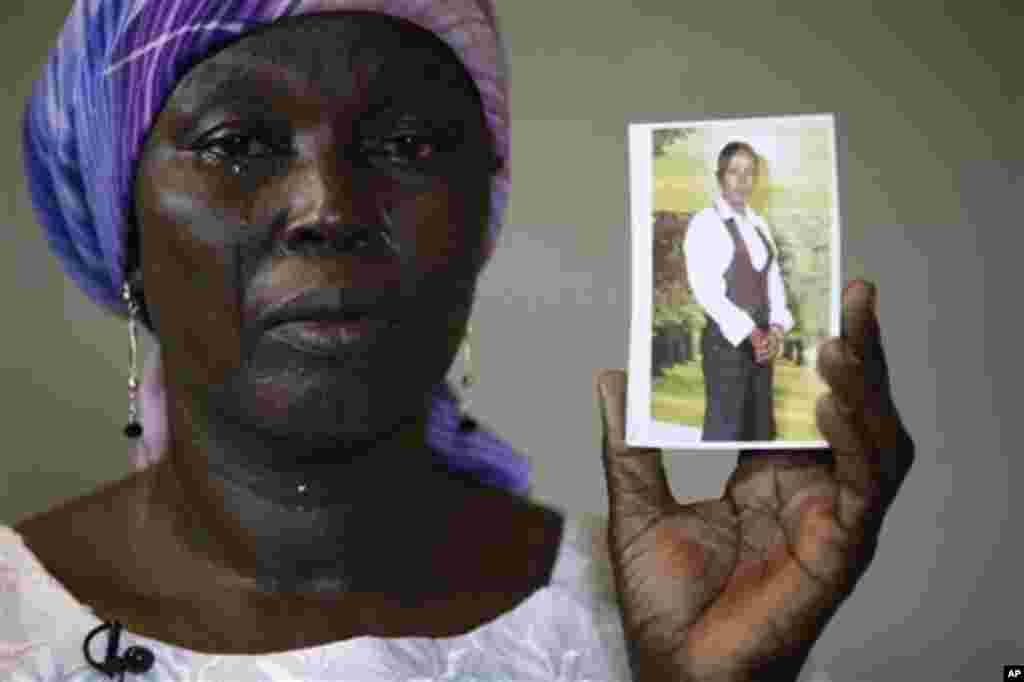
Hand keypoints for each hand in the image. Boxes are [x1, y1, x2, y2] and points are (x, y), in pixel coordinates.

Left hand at [597, 281, 913, 680]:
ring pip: (872, 441)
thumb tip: (611, 376)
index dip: (805, 351)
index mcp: (767, 476)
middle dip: (855, 351)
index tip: (806, 292)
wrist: (676, 668)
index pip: (797, 400)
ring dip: (862, 389)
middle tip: (851, 292)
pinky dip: (855, 444)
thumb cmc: (665, 600)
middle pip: (846, 408)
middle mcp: (807, 489)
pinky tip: (833, 405)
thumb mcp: (637, 505)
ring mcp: (830, 518)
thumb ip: (630, 443)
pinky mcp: (840, 550)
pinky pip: (863, 489)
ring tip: (835, 340)